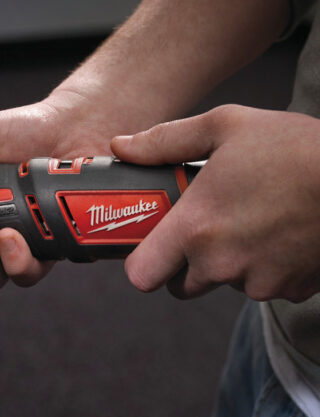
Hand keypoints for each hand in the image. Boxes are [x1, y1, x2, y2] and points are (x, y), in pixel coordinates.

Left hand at [111, 105, 319, 301]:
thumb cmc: (295, 150)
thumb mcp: (225, 126)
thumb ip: (165, 141)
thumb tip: (122, 147)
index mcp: (194, 228)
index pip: (142, 275)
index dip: (142, 264)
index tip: (151, 247)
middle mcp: (221, 264)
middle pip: (181, 286)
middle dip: (185, 264)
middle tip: (202, 230)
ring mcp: (258, 282)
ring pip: (225, 283)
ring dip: (229, 263)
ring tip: (250, 221)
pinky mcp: (289, 290)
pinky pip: (263, 285)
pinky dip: (264, 267)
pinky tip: (278, 234)